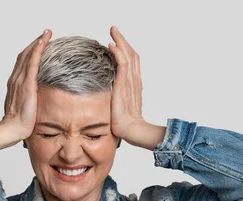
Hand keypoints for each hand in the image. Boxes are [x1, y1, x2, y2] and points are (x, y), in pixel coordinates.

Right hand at [2, 29, 52, 138]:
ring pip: (28, 55)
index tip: (39, 44)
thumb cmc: (20, 123)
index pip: (22, 63)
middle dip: (35, 43)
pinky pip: (32, 62)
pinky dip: (37, 50)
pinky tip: (43, 42)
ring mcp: (20, 80)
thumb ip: (31, 100)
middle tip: (45, 34)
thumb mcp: (26, 108)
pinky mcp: (27, 84)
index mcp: (15, 84)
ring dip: (38, 42)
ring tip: (47, 33)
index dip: (30, 52)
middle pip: (24, 55)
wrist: (13, 128)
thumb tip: (39, 100)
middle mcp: (15, 79)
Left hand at [107, 26, 147, 142]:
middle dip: (123, 40)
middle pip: (132, 54)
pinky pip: (123, 64)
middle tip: (114, 29)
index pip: (132, 61)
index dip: (125, 49)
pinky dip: (118, 52)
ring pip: (128, 55)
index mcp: (134, 84)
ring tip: (113, 31)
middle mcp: (134, 80)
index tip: (116, 41)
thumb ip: (116, 96)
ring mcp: (131, 81)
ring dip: (120, 41)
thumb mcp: (119, 105)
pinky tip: (111, 45)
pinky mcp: (125, 84)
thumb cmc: (123, 122)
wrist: (130, 129)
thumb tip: (107, 93)